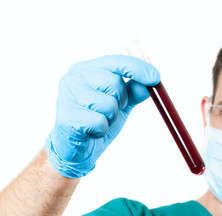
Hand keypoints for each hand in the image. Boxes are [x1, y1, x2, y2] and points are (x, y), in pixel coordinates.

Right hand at [45, 55, 160, 177]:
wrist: (76, 147)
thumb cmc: (96, 120)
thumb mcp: (119, 103)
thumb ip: (134, 91)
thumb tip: (153, 81)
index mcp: (88, 68)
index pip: (116, 62)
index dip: (138, 68)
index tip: (155, 78)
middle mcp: (74, 77)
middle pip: (114, 84)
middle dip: (120, 102)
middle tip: (110, 111)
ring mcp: (67, 96)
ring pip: (108, 105)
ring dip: (110, 119)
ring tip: (99, 122)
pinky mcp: (65, 117)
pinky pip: (99, 123)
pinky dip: (101, 131)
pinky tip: (90, 132)